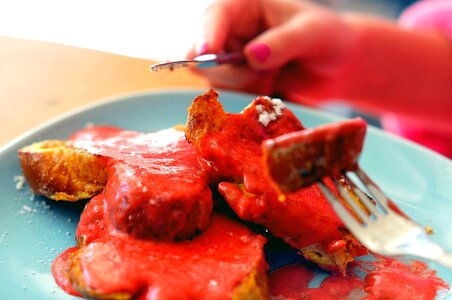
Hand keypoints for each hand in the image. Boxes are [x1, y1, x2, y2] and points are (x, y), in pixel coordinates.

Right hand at [187, 0, 354, 99]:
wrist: (337, 68)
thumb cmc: (328, 39)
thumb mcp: (312, 34)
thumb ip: (284, 42)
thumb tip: (251, 55)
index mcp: (246, 6)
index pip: (216, 15)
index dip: (208, 34)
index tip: (207, 53)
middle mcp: (232, 31)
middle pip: (206, 55)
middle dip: (231, 72)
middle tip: (263, 75)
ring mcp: (232, 58)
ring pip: (217, 80)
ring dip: (245, 86)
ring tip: (273, 77)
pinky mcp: (238, 82)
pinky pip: (231, 96)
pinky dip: (250, 97)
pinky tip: (271, 87)